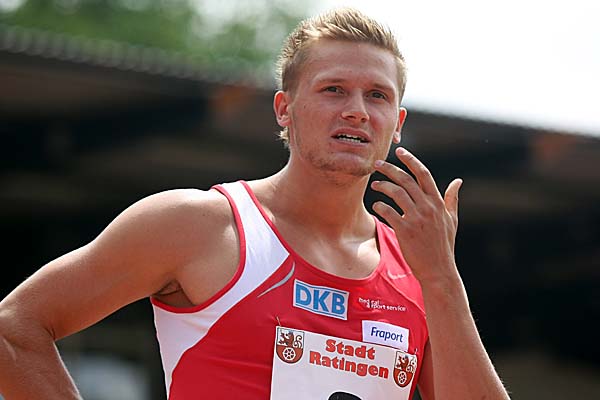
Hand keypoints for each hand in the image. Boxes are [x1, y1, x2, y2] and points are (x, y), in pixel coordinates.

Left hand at [371, 147, 462, 284]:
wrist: (439, 270)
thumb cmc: (444, 246)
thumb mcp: (452, 220)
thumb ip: (451, 199)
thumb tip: (458, 181)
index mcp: (438, 203)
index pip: (424, 174)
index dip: (411, 160)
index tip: (400, 151)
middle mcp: (428, 207)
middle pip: (407, 180)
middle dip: (390, 169)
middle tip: (376, 164)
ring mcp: (417, 218)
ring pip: (396, 193)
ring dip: (382, 186)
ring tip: (374, 185)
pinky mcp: (405, 230)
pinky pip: (388, 211)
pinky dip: (380, 206)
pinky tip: (376, 206)